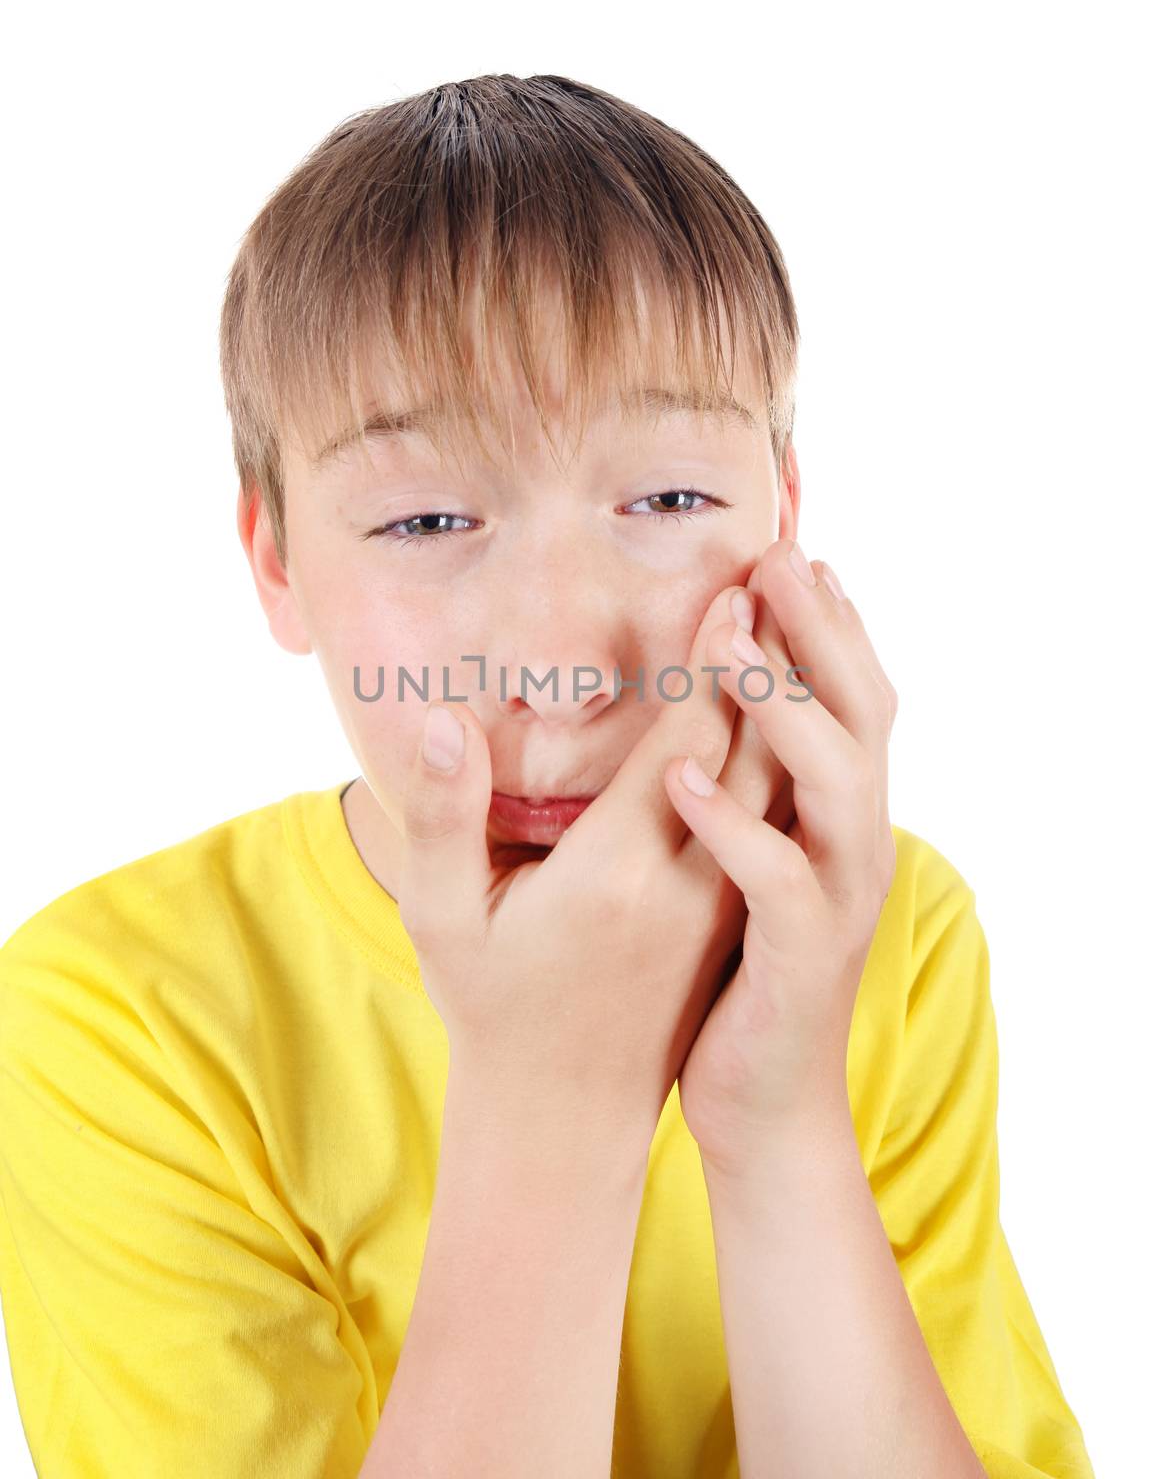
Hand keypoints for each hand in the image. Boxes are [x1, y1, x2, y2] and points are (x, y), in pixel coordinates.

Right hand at [394, 580, 765, 1147]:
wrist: (563, 1114)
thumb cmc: (491, 1008)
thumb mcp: (442, 918)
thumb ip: (442, 815)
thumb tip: (440, 721)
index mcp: (616, 875)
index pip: (688, 742)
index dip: (715, 661)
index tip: (733, 584)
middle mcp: (688, 887)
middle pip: (753, 752)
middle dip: (772, 660)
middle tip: (787, 573)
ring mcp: (721, 907)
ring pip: (777, 785)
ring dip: (792, 701)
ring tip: (801, 623)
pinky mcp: (732, 920)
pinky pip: (774, 817)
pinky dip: (785, 753)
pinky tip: (786, 706)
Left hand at [663, 538, 898, 1179]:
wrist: (761, 1103)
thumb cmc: (739, 971)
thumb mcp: (755, 861)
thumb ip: (757, 785)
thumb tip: (721, 706)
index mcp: (834, 814)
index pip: (849, 697)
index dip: (828, 624)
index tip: (785, 552)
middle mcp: (850, 842)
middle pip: (861, 714)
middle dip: (818, 632)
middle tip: (772, 559)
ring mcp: (836, 899)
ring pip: (839, 782)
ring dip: (785, 706)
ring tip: (726, 644)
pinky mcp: (802, 959)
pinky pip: (780, 882)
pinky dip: (736, 826)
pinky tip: (681, 780)